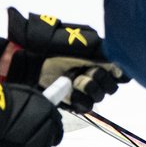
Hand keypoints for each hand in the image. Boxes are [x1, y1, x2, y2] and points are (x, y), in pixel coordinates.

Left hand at [4, 8, 126, 112]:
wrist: (26, 56)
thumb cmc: (52, 44)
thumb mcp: (82, 40)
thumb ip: (104, 51)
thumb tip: (120, 64)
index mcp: (98, 57)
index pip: (120, 71)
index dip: (118, 72)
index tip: (110, 69)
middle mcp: (92, 72)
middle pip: (112, 86)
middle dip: (103, 80)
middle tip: (87, 72)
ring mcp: (80, 86)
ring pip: (100, 96)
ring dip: (91, 89)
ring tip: (76, 80)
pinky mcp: (69, 99)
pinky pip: (86, 106)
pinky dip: (82, 100)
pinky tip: (73, 92)